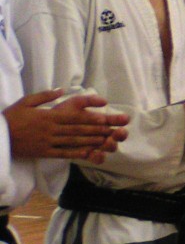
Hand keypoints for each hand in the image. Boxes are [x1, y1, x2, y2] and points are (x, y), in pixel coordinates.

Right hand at [3, 89, 128, 162]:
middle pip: (78, 129)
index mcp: (48, 116)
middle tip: (113, 130)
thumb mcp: (26, 101)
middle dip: (97, 130)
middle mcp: (50, 129)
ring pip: (73, 141)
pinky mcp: (43, 152)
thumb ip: (45, 96)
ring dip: (91, 141)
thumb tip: (62, 90)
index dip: (91, 118)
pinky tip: (88, 154)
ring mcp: (47, 142)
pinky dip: (75, 154)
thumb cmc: (11, 117)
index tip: (106, 119)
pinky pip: (62, 153)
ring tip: (106, 141)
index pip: (74, 117)